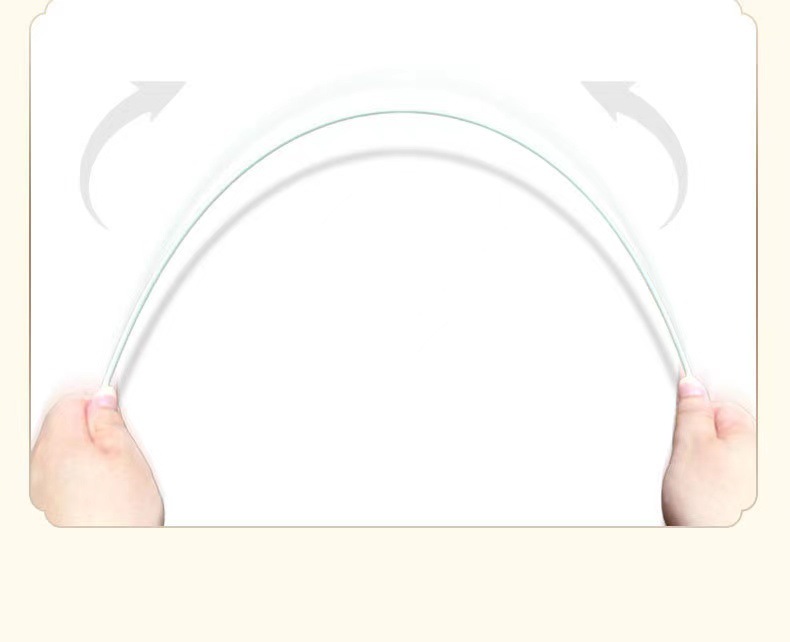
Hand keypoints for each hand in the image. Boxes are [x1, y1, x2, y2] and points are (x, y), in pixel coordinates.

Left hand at [31, 388, 163, 525]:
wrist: (116, 559)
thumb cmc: (121, 514)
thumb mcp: (126, 454)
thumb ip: (109, 420)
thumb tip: (102, 399)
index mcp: (58, 447)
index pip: (69, 403)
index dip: (95, 402)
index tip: (112, 410)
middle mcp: (40, 466)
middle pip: (58, 426)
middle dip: (86, 427)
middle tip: (117, 444)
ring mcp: (39, 488)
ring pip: (57, 451)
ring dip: (80, 451)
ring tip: (111, 471)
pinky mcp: (46, 505)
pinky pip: (57, 475)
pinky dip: (75, 473)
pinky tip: (100, 487)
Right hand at [662, 376, 755, 525]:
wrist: (717, 551)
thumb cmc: (712, 510)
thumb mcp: (689, 446)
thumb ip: (691, 410)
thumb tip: (691, 385)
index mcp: (757, 430)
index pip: (724, 394)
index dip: (697, 395)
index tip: (683, 389)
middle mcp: (765, 451)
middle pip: (726, 424)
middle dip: (701, 432)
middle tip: (687, 450)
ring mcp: (760, 476)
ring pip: (725, 453)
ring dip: (706, 460)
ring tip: (695, 481)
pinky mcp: (752, 497)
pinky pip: (729, 476)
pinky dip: (713, 482)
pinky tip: (703, 495)